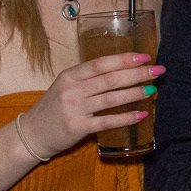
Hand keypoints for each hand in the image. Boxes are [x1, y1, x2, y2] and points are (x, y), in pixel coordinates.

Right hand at [17, 53, 160, 160]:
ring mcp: (74, 109)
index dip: (124, 59)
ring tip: (153, 90)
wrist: (32, 133)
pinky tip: (141, 114)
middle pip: (110, 79)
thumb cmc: (54, 107)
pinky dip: (125, 118)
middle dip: (137, 74)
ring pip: (111, 99)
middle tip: (158, 71)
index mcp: (70, 75)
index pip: (101, 63)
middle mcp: (72, 89)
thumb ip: (88, 78)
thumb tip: (122, 70)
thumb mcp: (66, 85)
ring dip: (134, 93)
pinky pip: (107, 121)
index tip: (145, 56)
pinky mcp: (78, 127)